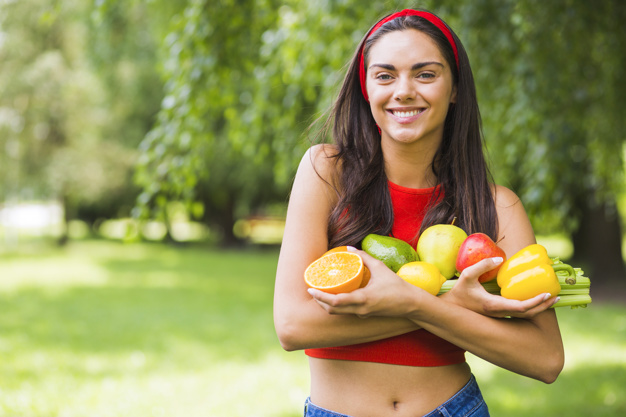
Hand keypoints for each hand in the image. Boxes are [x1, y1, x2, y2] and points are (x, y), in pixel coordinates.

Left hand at [307, 247, 427, 318]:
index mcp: (363, 299)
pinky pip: (345, 312)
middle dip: (319, 301)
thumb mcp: (380, 268)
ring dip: (326, 304)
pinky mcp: (364, 315)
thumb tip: (350, 248)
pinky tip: (334, 295)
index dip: (321, 296)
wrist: (411, 304)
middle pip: (332, 310)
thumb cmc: (397, 286)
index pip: (336, 302)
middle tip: (311, 289)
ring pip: (337, 313)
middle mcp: (360, 309)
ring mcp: (362, 314)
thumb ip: (364, 257)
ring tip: (319, 292)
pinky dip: (336, 305)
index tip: (311, 289)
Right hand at [444, 257, 558, 317]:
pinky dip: (530, 308)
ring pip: (524, 316)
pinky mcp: (498, 314)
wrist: (449, 309)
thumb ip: (483, 265)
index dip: (536, 302)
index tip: (547, 294)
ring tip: (551, 299)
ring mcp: (499, 316)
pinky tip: (535, 299)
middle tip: (556, 297)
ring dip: (539, 308)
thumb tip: (501, 260)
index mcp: (494, 306)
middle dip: (544, 307)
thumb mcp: (467, 275)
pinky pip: (519, 313)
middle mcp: (499, 314)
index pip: (521, 308)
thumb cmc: (458, 292)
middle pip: (527, 314)